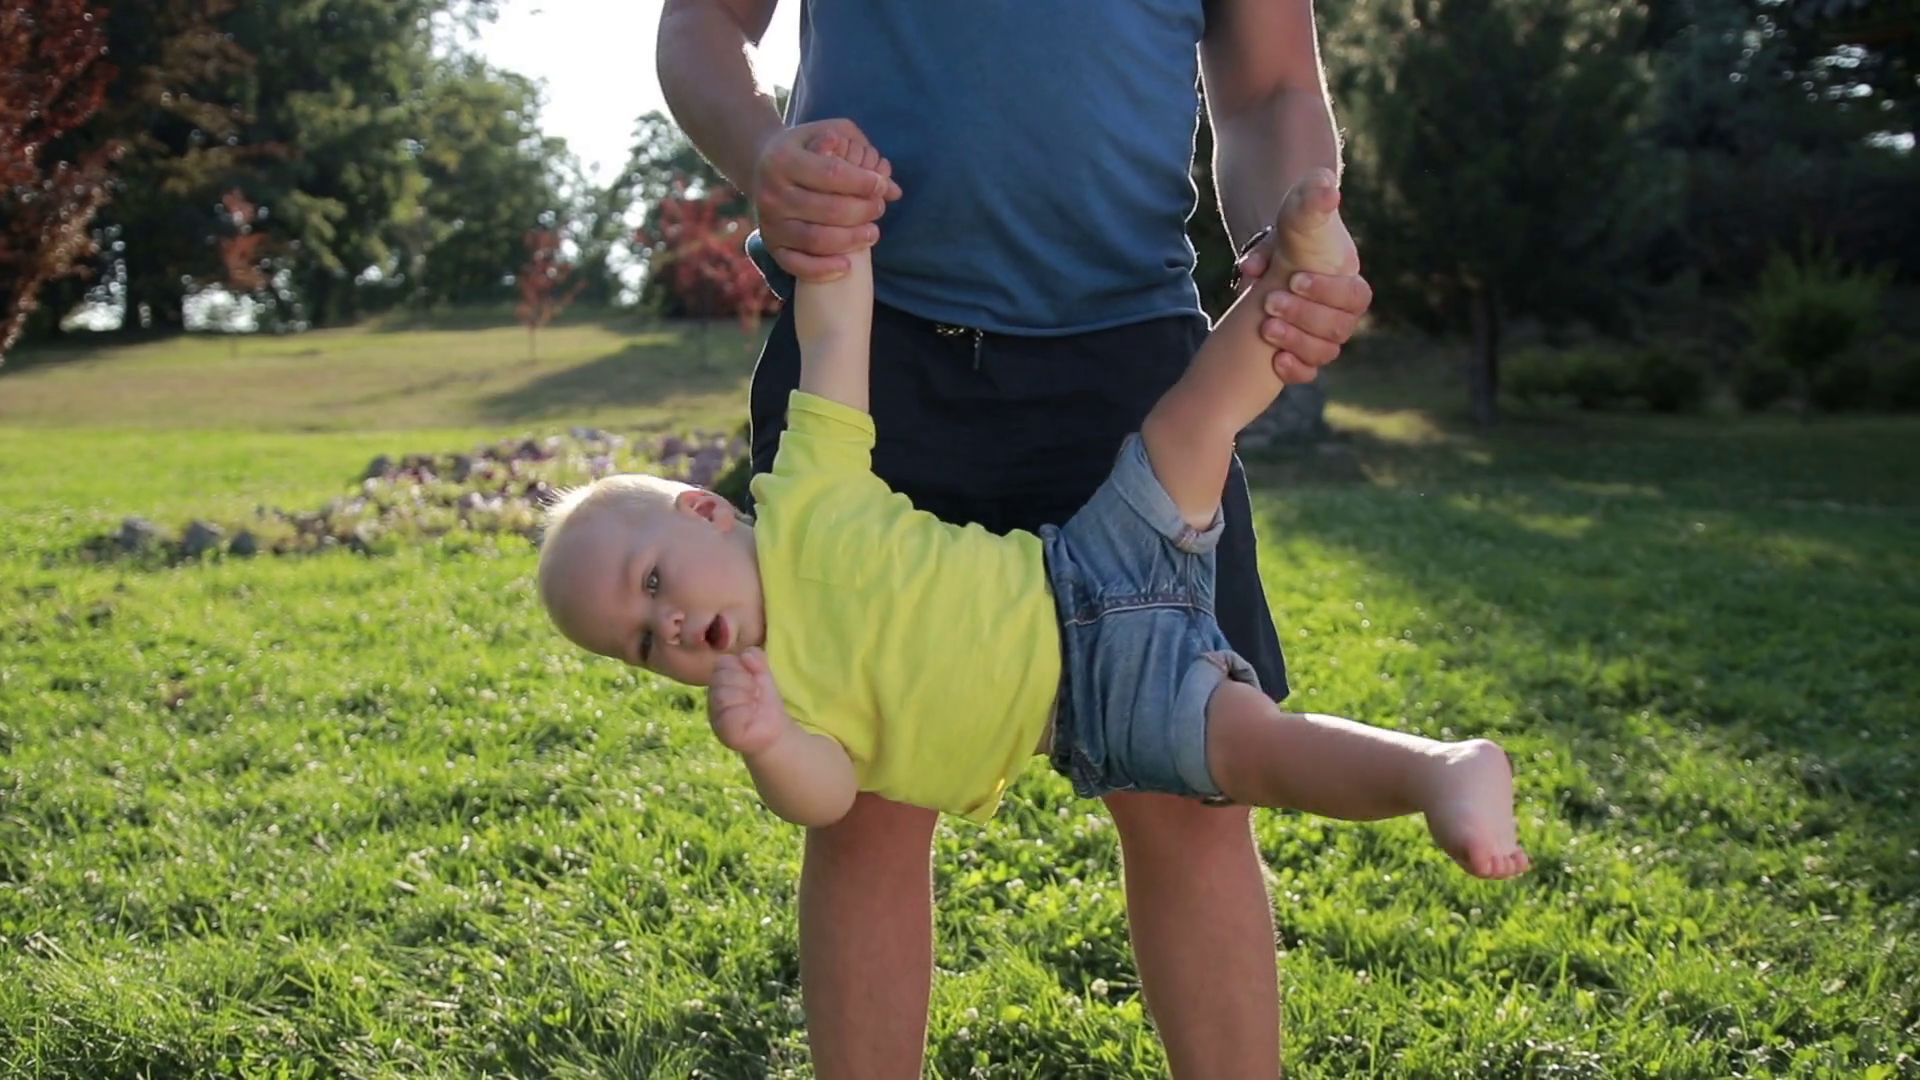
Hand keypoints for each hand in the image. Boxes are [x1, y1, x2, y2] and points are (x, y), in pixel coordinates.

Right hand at [707, 647, 790, 757]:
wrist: (777, 729)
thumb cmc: (765, 701)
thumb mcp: (763, 673)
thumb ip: (756, 658)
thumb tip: (745, 654)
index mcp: (719, 680)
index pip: (723, 662)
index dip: (743, 668)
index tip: (754, 680)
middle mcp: (713, 697)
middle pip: (721, 677)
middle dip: (746, 683)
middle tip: (755, 695)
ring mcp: (716, 716)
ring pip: (724, 695)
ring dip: (746, 698)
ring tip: (753, 706)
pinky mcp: (724, 732)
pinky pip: (731, 715)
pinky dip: (746, 713)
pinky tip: (751, 718)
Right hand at [751, 119, 902, 283]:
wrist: (761, 164)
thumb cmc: (806, 148)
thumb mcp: (829, 132)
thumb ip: (861, 149)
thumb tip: (890, 187)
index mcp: (783, 159)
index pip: (832, 174)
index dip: (863, 182)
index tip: (881, 185)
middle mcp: (772, 192)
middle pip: (828, 210)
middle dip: (862, 211)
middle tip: (879, 208)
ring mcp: (770, 222)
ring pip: (815, 240)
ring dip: (851, 240)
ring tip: (872, 233)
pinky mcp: (771, 245)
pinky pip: (796, 265)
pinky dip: (822, 270)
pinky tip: (846, 265)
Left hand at [1234, 172, 1372, 384]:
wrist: (1275, 257)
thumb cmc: (1293, 234)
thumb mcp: (1298, 215)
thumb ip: (1312, 202)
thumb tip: (1325, 190)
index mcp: (1349, 283)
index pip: (1355, 296)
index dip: (1326, 292)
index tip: (1294, 278)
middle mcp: (1342, 314)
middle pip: (1339, 328)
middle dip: (1304, 316)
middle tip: (1271, 301)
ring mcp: (1323, 337)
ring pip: (1324, 352)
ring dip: (1295, 342)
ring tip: (1265, 326)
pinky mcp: (1303, 355)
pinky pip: (1309, 373)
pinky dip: (1294, 371)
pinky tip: (1274, 361)